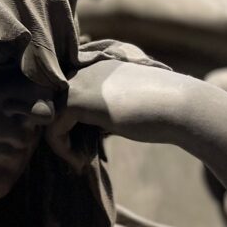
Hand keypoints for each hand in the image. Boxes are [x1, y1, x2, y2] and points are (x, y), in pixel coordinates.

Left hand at [45, 60, 194, 169]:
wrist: (178, 107)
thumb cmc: (158, 113)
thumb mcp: (121, 108)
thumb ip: (97, 111)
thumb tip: (73, 130)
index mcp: (94, 66)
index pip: (64, 95)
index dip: (66, 124)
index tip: (82, 147)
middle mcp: (82, 67)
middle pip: (52, 104)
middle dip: (60, 133)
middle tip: (77, 157)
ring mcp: (78, 80)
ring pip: (47, 115)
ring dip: (60, 144)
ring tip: (80, 160)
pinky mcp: (78, 98)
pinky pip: (52, 127)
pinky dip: (62, 148)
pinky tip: (81, 161)